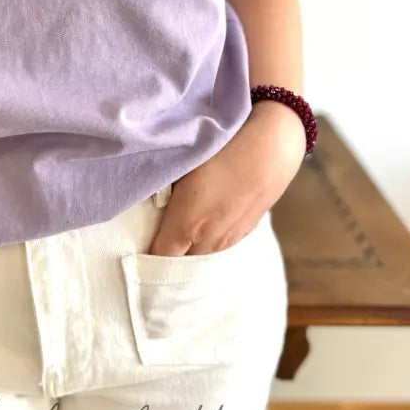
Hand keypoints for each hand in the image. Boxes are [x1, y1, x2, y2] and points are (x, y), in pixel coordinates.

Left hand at [149, 101, 305, 256]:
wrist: (274, 146)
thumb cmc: (223, 150)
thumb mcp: (183, 164)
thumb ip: (161, 188)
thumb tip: (149, 199)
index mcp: (187, 226)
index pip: (158, 259)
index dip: (145, 255)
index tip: (136, 244)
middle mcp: (209, 242)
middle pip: (180, 263)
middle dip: (167, 255)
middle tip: (156, 234)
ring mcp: (231, 239)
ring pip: (201, 256)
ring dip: (189, 249)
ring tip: (181, 228)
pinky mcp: (247, 232)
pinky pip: (219, 245)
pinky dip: (209, 241)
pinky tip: (208, 219)